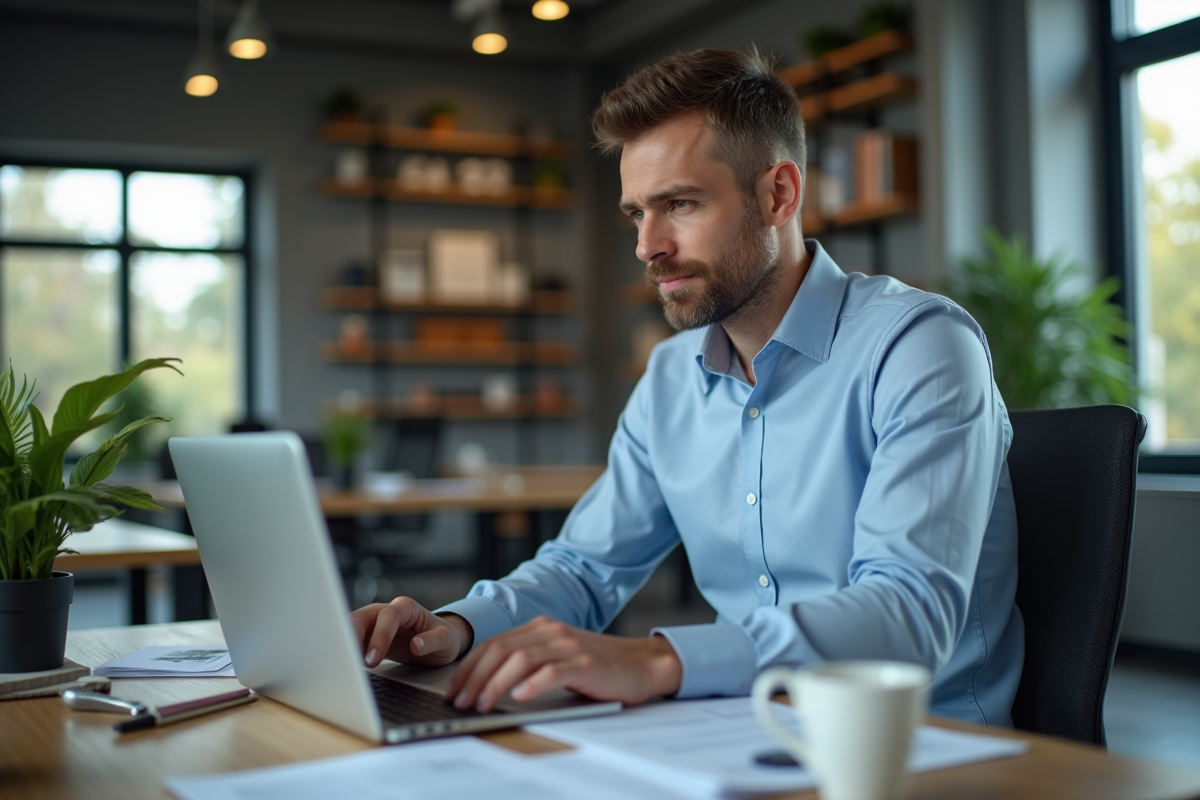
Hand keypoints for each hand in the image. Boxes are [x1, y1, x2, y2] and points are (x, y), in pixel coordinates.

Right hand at [350, 597, 473, 667]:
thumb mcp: (446, 640)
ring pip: (352, 627)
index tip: (373, 658)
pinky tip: (344, 665)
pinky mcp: (369, 637)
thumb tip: (416, 645)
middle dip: (353, 638)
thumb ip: (433, 641)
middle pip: (362, 617)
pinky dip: (347, 651)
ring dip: (345, 644)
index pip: (388, 617)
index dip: (379, 636)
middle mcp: (387, 612)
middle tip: (351, 662)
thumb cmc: (444, 638)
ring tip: (342, 664)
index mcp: (406, 608)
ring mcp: (375, 623)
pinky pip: (352, 640)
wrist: (439, 642)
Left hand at [445, 616, 681, 712]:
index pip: (493, 644)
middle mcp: (551, 632)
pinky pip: (552, 671)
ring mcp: (568, 646)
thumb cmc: (598, 668)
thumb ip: (529, 663)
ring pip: (520, 660)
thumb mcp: (558, 659)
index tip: (454, 690)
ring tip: (482, 705)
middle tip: (461, 702)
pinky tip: (519, 697)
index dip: (469, 668)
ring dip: (495, 684)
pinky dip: (532, 684)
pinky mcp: (585, 663)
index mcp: (540, 628)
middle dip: (474, 678)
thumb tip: (486, 686)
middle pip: (500, 650)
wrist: (642, 665)